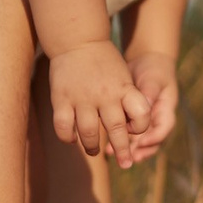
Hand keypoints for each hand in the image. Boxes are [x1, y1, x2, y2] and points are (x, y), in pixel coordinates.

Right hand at [48, 40, 149, 160]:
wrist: (79, 39)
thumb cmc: (105, 62)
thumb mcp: (125, 76)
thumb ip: (130, 99)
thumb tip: (134, 128)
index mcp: (124, 89)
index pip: (141, 115)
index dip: (140, 127)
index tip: (134, 130)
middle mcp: (105, 95)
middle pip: (116, 130)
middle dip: (123, 151)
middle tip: (125, 164)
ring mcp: (82, 97)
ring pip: (88, 133)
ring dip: (92, 147)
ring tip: (94, 151)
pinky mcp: (61, 98)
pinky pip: (63, 125)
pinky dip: (67, 137)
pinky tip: (71, 138)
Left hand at [115, 53, 179, 168]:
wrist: (146, 62)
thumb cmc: (152, 69)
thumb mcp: (153, 79)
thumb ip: (149, 93)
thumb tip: (145, 107)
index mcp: (166, 109)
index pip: (164, 128)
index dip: (154, 138)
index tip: (141, 142)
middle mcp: (158, 119)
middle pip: (154, 141)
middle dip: (141, 151)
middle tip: (129, 157)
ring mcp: (147, 122)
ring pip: (141, 142)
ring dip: (129, 150)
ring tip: (113, 154)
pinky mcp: (135, 121)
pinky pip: (130, 137)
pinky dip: (121, 143)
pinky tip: (107, 149)